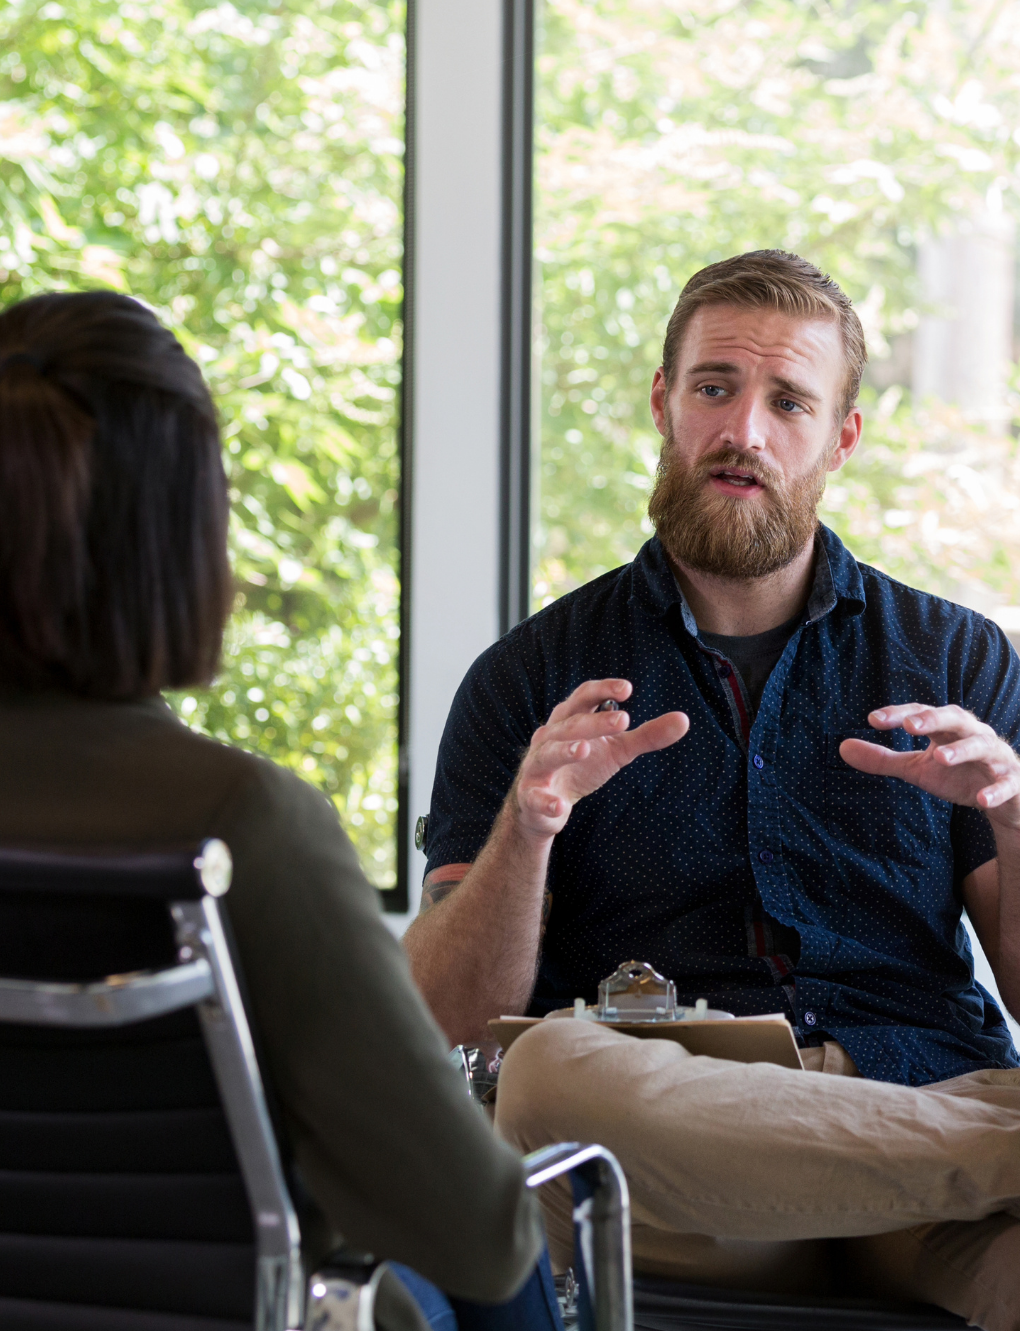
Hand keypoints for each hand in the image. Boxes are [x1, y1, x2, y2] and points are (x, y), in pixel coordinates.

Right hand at [514, 678, 687, 838]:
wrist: (543, 806)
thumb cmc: (581, 767)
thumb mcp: (617, 750)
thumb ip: (647, 735)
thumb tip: (684, 720)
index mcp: (570, 719)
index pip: (584, 697)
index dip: (603, 690)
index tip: (628, 688)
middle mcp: (549, 738)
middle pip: (570, 724)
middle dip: (595, 722)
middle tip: (625, 720)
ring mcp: (537, 766)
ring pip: (548, 754)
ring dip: (564, 751)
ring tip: (584, 750)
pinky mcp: (530, 795)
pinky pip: (536, 797)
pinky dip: (547, 802)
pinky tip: (560, 807)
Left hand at [840, 704, 1019, 831]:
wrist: (1005, 800)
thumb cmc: (959, 776)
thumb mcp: (918, 768)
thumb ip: (883, 759)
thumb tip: (842, 748)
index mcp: (948, 730)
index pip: (922, 714)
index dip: (900, 713)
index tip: (873, 719)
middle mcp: (974, 736)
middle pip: (956, 719)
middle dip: (934, 719)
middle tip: (910, 725)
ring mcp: (996, 758)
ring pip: (983, 746)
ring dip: (963, 750)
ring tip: (941, 758)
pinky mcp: (1014, 781)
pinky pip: (1007, 783)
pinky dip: (996, 790)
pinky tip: (982, 799)